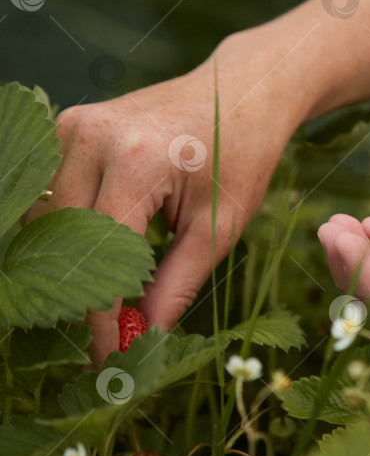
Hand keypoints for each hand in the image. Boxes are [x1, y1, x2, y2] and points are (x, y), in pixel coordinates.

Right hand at [34, 31, 315, 364]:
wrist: (240, 92)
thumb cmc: (241, 156)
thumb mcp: (220, 228)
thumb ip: (175, 285)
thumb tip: (141, 340)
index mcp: (135, 164)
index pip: (99, 262)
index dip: (99, 322)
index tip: (107, 363)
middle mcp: (89, 139)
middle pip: (57, 243)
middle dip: (76, 300)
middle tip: (101, 343)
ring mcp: (71, 127)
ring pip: (42, 220)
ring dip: (64, 267)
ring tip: (98, 308)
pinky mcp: (67, 126)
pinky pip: (48, 192)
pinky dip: (62, 234)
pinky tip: (88, 263)